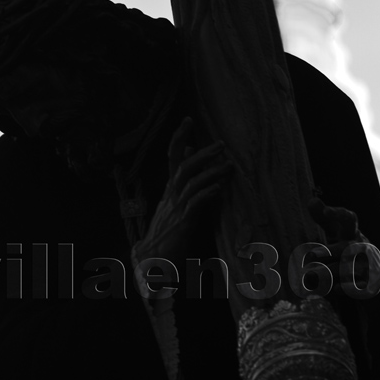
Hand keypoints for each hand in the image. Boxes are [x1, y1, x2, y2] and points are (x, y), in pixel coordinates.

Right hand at [133, 118, 230, 264]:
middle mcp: (170, 196)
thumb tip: (187, 154)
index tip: (188, 120)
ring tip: (229, 166)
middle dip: (202, 154)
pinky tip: (219, 189)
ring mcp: (175, 209)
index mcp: (169, 190)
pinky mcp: (182, 224)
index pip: (172, 157)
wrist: (150, 259)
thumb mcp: (173, 202)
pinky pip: (194, 204)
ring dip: (211, 173)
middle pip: (183, 167)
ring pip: (190, 183)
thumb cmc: (166, 231)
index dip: (178, 137)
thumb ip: (181, 180)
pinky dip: (206, 194)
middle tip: (220, 144)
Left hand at [307, 198, 379, 293]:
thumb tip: (312, 199)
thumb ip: (323, 217)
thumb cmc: (348, 250)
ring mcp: (368, 266)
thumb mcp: (337, 232)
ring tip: (309, 276)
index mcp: (353, 232)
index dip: (338, 214)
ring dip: (328, 272)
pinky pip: (355, 286)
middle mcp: (363, 247)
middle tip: (310, 256)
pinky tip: (332, 289)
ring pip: (347, 269)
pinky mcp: (370, 284)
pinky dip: (343, 288)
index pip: (348, 219)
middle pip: (347, 247)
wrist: (374, 279)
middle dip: (329, 251)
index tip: (326, 212)